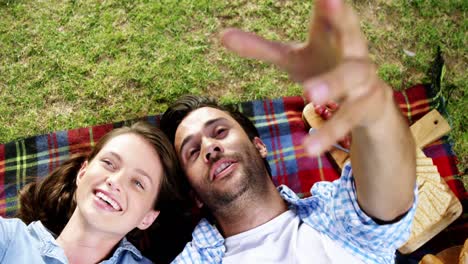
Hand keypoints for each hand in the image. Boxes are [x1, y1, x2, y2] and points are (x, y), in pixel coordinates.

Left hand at [221, 0, 391, 154]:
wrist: (369, 104)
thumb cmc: (326, 69)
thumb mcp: (293, 59)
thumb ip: (261, 48)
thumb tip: (221, 35)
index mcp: (333, 34)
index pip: (327, 10)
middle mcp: (353, 50)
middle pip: (351, 30)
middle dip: (342, 16)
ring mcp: (364, 78)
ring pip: (350, 77)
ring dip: (332, 84)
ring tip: (309, 96)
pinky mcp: (367, 106)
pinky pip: (348, 118)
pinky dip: (329, 131)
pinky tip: (308, 147)